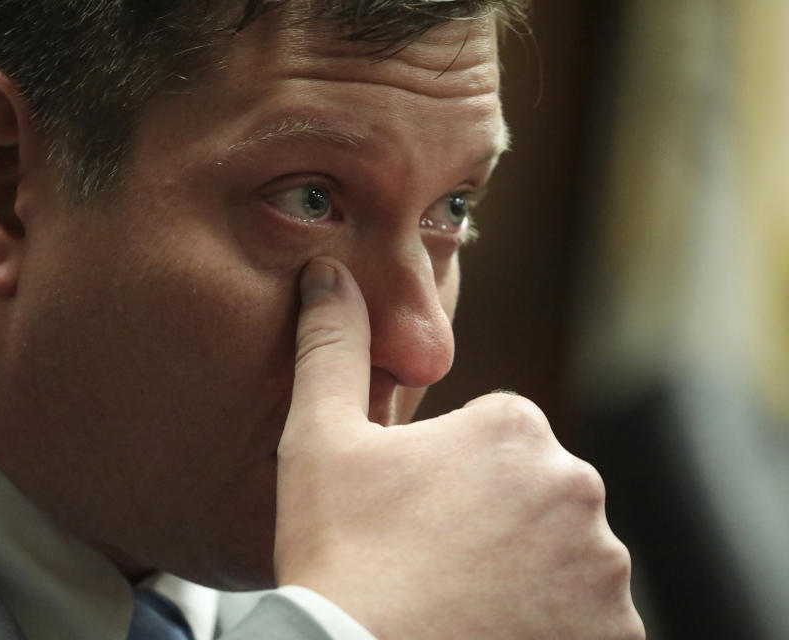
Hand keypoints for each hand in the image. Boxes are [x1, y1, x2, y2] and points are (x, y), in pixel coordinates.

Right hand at [275, 257, 643, 639]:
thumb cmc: (341, 551)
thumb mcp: (319, 439)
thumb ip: (332, 346)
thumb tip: (327, 272)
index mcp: (513, 428)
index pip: (492, 438)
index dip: (445, 476)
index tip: (410, 512)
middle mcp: (575, 485)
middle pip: (531, 495)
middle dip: (490, 520)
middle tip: (429, 558)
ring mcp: (602, 566)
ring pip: (560, 556)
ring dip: (524, 572)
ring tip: (458, 600)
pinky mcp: (614, 634)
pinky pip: (586, 617)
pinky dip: (552, 624)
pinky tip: (493, 631)